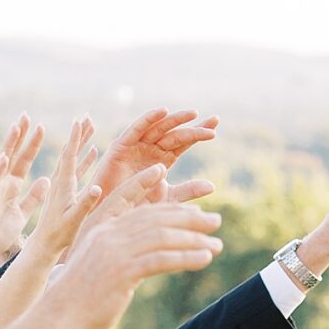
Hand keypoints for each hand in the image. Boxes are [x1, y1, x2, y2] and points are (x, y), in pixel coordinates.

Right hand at [0, 114, 47, 280]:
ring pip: (1, 164)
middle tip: (28, 116)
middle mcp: (0, 184)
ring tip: (16, 127)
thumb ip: (32, 198)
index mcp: (10, 187)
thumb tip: (46, 180)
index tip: (41, 127)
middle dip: (21, 137)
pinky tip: (3, 157)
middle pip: (13, 156)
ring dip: (8, 146)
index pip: (23, 162)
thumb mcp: (20, 214)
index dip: (32, 146)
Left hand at [22, 116, 103, 264]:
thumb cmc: (58, 236)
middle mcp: (60, 181)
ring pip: (73, 157)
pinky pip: (76, 169)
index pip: (69, 156)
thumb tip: (98, 188)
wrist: (43, 245)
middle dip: (79, 134)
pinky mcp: (65, 190)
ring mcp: (62, 185)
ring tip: (91, 126)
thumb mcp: (73, 220)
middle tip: (87, 116)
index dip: (75, 138)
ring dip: (82, 141)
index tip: (79, 120)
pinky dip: (85, 157)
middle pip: (70, 151)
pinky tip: (93, 151)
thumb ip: (85, 204)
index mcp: (62, 185)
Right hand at [44, 197, 223, 328]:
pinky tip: (204, 258)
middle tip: (215, 222)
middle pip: (156, 217)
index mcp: (101, 227)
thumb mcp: (101, 267)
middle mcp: (108, 234)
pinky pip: (162, 259)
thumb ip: (123, 255)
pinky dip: (186, 257)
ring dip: (194, 239)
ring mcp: (115, 250)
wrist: (60, 316)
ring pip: (163, 236)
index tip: (189, 199)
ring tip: (217, 245)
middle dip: (189, 218)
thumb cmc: (81, 297)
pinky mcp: (123, 270)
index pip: (136, 204)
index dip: (163, 198)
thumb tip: (150, 258)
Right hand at [95, 107, 218, 201]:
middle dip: (192, 126)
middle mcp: (150, 149)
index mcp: (162, 159)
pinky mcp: (120, 146)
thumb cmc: (137, 207)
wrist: (112, 216)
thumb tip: (213, 185)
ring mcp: (136, 146)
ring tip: (193, 114)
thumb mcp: (168, 198)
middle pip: (174, 134)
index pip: (183, 142)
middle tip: (213, 122)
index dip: (198, 133)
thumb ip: (188, 191)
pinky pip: (136, 129)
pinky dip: (148, 119)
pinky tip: (163, 112)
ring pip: (158, 129)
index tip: (215, 125)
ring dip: (175, 120)